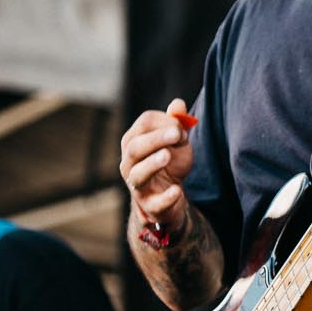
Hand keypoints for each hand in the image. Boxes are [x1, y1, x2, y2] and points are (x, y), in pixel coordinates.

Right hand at [120, 98, 196, 234]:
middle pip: (134, 149)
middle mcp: (129, 164)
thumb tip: (178, 104)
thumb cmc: (170, 164)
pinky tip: (177, 190)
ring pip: (137, 175)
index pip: (142, 126)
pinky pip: (154, 203)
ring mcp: (137, 186)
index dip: (162, 123)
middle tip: (177, 134)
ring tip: (167, 156)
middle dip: (155, 139)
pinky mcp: (150, 206)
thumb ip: (176, 124)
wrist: (172, 196)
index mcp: (134, 143)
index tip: (181, 128)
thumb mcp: (176, 142)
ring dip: (152, 164)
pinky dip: (166, 197)